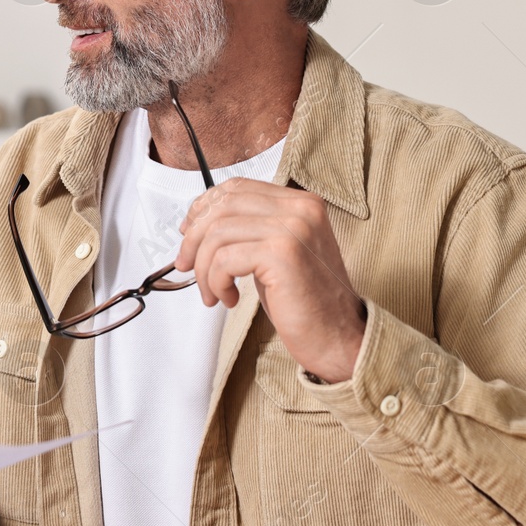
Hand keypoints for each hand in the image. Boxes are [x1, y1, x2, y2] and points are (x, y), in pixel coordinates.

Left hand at [177, 178, 365, 382]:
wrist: (338, 337)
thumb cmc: (305, 300)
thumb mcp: (275, 253)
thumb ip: (248, 230)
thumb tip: (196, 223)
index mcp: (301, 203)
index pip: (237, 188)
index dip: (204, 207)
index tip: (188, 231)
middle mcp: (301, 209)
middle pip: (223, 206)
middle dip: (194, 238)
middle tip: (187, 265)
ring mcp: (294, 228)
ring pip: (218, 233)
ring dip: (203, 268)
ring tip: (212, 291)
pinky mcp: (282, 253)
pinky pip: (224, 259)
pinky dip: (215, 281)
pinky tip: (228, 298)